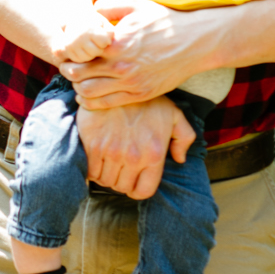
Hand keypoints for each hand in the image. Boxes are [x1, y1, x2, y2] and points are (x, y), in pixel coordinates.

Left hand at [61, 0, 214, 109]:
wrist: (197, 41)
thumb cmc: (165, 21)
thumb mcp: (135, 5)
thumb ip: (107, 7)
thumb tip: (87, 12)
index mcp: (116, 43)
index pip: (77, 53)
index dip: (67, 53)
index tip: (67, 51)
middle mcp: (121, 66)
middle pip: (78, 75)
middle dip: (69, 71)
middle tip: (68, 66)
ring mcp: (131, 83)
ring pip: (88, 93)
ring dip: (78, 87)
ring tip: (78, 80)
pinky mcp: (140, 95)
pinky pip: (106, 104)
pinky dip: (91, 101)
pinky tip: (88, 94)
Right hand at [75, 97, 195, 199]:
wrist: (118, 82)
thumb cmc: (147, 100)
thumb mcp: (174, 115)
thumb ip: (184, 138)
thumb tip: (180, 158)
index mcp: (154, 154)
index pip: (143, 191)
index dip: (137, 189)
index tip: (133, 182)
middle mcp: (133, 157)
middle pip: (122, 187)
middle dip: (120, 182)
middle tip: (119, 169)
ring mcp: (111, 152)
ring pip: (105, 181)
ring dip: (106, 176)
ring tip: (108, 163)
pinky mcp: (92, 145)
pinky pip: (90, 171)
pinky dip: (92, 169)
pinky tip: (96, 159)